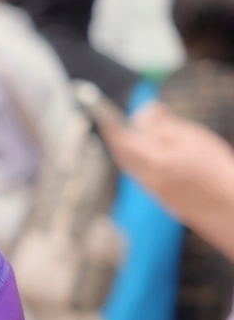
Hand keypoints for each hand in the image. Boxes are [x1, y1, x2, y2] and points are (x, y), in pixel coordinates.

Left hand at [100, 103, 233, 261]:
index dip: (109, 122)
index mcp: (155, 160)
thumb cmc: (218, 171)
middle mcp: (149, 178)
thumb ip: (164, 125)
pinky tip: (151, 158)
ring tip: (131, 137)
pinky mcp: (166, 202)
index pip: (121, 137)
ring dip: (128, 150)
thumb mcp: (194, 139)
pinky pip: (144, 179)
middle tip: (113, 122)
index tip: (99, 109)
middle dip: (117, 137)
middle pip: (123, 154)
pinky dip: (141, 164)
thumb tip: (145, 110)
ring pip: (132, 167)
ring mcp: (156, 192)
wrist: (233, 210)